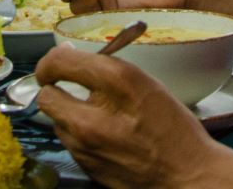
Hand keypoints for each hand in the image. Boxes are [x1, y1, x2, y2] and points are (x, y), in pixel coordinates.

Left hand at [35, 45, 232, 188]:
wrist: (187, 176)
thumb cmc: (172, 128)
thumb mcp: (144, 83)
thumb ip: (107, 67)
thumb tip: (70, 55)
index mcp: (116, 84)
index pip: (60, 61)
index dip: (54, 59)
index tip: (59, 60)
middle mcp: (94, 116)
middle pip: (46, 94)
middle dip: (54, 87)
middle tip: (69, 86)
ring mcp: (86, 147)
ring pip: (55, 120)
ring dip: (67, 113)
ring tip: (96, 114)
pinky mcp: (84, 166)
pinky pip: (69, 141)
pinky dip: (78, 134)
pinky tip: (102, 135)